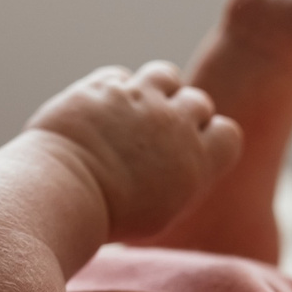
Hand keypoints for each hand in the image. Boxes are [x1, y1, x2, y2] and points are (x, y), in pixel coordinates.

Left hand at [27, 62, 244, 241]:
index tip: (188, 150)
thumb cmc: (109, 216)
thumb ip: (179, 181)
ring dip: (154, 90)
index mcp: (196, 161)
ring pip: (165, 75)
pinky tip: (98, 112)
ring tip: (135, 110)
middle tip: (155, 135)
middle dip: (181, 114)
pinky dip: (113, 91)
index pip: (227, 134)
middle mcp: (174, 124)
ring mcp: (139, 100)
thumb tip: (183, 170)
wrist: (64, 192)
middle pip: (198, 101)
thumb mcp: (159, 214)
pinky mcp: (104, 87)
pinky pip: (119, 77)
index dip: (209, 138)